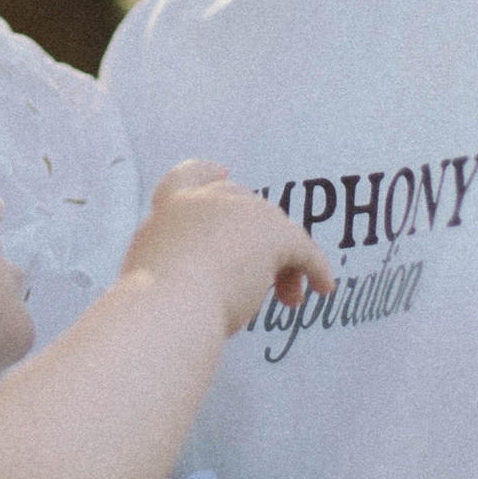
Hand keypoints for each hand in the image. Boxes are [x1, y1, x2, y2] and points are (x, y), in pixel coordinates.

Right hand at [125, 160, 334, 330]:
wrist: (168, 306)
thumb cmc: (155, 304)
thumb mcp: (153, 272)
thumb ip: (175, 262)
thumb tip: (193, 279)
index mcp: (169, 210)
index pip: (187, 177)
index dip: (206, 173)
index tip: (222, 172)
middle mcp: (205, 200)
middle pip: (243, 208)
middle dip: (258, 241)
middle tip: (270, 282)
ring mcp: (240, 211)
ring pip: (275, 231)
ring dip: (285, 264)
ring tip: (289, 300)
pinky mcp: (271, 233)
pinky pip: (303, 250)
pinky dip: (316, 268)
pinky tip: (324, 287)